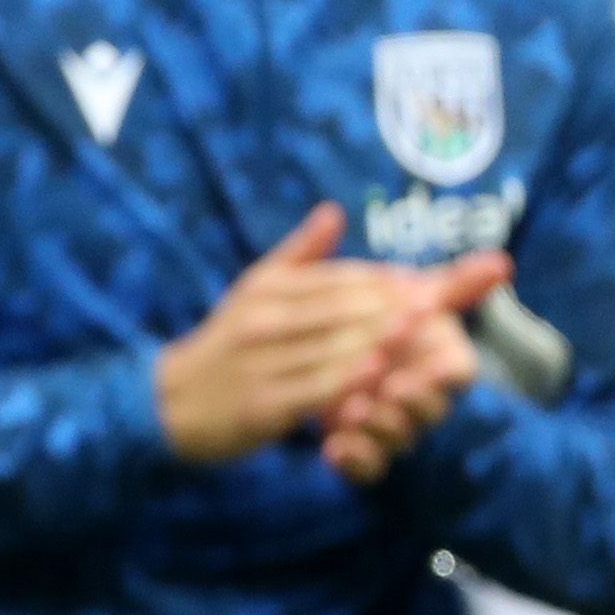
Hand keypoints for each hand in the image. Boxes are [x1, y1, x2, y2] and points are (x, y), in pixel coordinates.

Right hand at [157, 204, 452, 463]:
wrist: (171, 401)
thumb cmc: (225, 343)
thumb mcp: (254, 290)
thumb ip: (299, 253)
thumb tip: (333, 210)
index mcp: (268, 289)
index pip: (338, 278)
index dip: (386, 279)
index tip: (428, 281)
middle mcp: (265, 321)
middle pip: (344, 308)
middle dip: (396, 304)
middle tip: (442, 301)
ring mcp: (264, 362)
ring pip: (335, 347)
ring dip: (381, 339)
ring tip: (424, 333)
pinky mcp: (264, 403)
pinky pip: (315, 389)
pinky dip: (349, 380)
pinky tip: (378, 374)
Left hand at [315, 250, 510, 482]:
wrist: (322, 346)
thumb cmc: (380, 317)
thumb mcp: (408, 295)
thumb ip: (453, 283)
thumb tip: (501, 260)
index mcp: (438, 361)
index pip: (459, 373)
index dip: (446, 371)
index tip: (430, 362)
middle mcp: (421, 398)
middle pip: (432, 410)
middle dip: (413, 401)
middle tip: (389, 389)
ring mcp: (393, 427)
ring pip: (398, 438)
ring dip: (380, 427)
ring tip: (353, 411)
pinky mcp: (362, 450)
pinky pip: (367, 467)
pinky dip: (353, 460)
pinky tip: (332, 447)